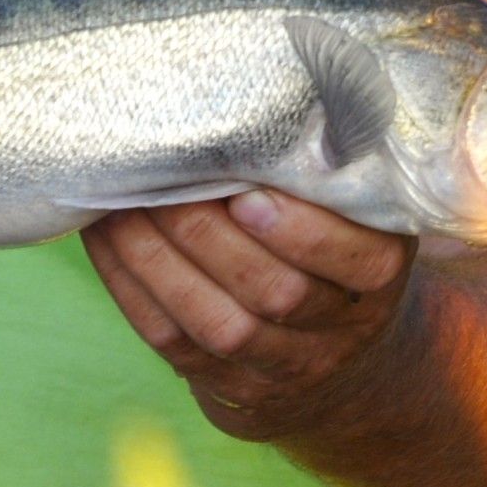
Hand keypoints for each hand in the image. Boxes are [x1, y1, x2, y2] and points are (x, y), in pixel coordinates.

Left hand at [82, 190, 415, 441]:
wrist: (335, 358)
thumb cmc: (329, 245)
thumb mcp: (351, 207)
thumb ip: (319, 165)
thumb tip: (243, 98)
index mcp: (381, 270)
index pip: (361, 261)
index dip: (302, 232)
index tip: (248, 195)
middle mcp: (343, 328)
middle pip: (276, 292)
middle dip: (206, 234)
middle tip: (158, 177)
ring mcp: (286, 366)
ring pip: (219, 324)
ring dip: (156, 259)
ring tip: (119, 202)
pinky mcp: (230, 388)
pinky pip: (173, 340)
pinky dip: (131, 286)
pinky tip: (105, 237)